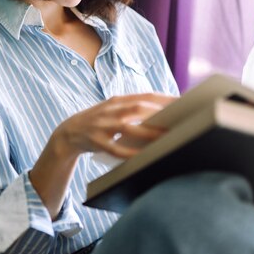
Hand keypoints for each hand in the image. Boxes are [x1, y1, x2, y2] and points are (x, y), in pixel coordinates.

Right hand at [53, 93, 176, 158]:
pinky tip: (144, 156)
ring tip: (167, 138)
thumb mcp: (112, 109)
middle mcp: (110, 111)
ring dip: (149, 132)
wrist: (69, 132)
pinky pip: (116, 149)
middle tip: (180, 120)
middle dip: (159, 113)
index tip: (184, 102)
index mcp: (116, 101)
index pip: (144, 96)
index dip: (164, 98)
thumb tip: (162, 113)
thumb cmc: (99, 121)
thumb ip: (132, 108)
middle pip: (137, 108)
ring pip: (128, 127)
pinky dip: (130, 153)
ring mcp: (102, 126)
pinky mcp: (97, 142)